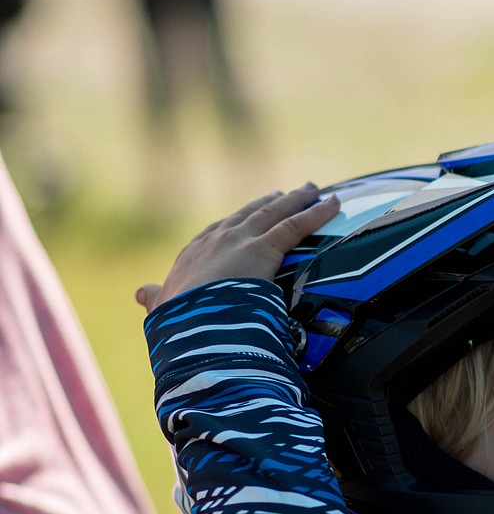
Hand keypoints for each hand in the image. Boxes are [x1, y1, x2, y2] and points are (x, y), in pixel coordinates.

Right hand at [135, 184, 337, 314]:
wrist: (186, 323)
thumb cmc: (175, 322)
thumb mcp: (160, 308)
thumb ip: (155, 298)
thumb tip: (141, 293)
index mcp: (192, 256)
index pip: (217, 232)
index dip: (234, 223)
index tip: (246, 215)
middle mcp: (216, 240)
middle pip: (248, 215)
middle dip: (267, 203)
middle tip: (284, 194)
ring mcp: (241, 241)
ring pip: (274, 213)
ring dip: (296, 199)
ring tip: (312, 189)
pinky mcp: (264, 248)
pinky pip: (296, 225)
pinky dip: (316, 212)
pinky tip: (333, 203)